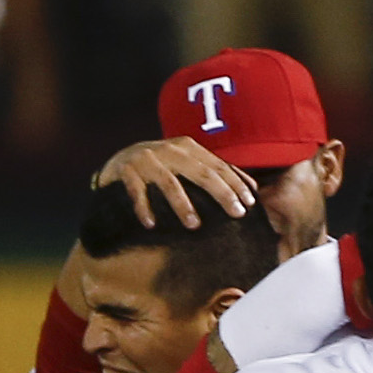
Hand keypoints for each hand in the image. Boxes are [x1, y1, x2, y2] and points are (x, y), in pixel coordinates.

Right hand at [95, 138, 257, 229]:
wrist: (118, 163)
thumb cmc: (162, 169)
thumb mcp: (189, 165)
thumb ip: (216, 172)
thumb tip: (254, 188)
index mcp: (187, 148)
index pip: (218, 166)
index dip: (235, 184)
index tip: (250, 203)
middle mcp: (169, 150)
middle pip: (201, 173)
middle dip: (221, 194)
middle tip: (236, 213)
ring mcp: (146, 159)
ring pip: (169, 183)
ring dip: (182, 205)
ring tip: (194, 225)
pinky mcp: (126, 171)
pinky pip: (137, 191)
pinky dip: (144, 207)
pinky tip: (151, 224)